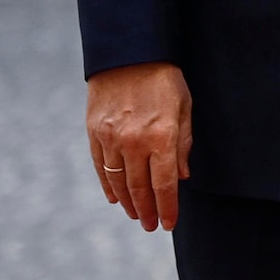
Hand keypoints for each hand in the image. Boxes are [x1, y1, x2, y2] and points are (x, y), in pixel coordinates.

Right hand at [86, 62, 192, 231]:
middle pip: (140, 188)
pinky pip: (102, 167)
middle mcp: (135, 142)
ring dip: (128, 202)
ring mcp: (111, 138)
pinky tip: (115, 197)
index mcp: (162, 136)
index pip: (165, 184)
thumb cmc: (164, 79)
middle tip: (150, 225)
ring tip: (135, 215)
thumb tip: (182, 177)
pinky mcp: (95, 133)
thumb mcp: (184, 107)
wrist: (129, 54)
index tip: (168, 223)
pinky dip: (109, 185)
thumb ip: (183, 144)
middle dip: (147, 210)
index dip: (167, 208)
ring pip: (119, 182)